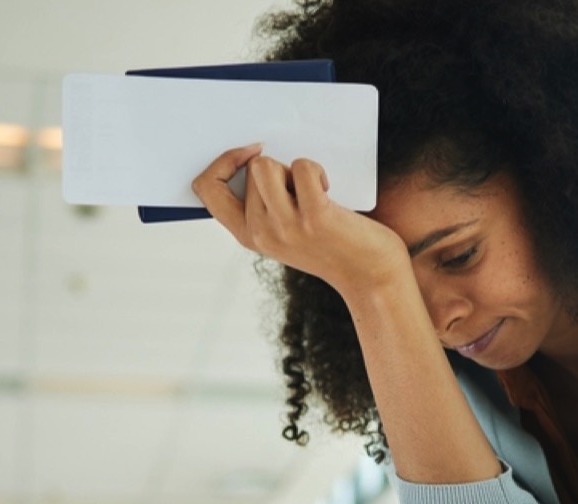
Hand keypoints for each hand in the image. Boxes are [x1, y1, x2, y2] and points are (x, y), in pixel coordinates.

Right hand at [192, 145, 410, 299]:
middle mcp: (260, 232)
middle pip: (250, 169)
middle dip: (277, 169)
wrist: (371, 277)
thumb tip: (253, 154)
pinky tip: (329, 192)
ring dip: (292, 168)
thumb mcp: (285, 232)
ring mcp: (285, 225)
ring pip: (267, 165)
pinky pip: (302, 167)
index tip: (247, 152)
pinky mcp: (314, 216)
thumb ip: (264, 205)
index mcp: (247, 235)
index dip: (221, 162)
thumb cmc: (332, 247)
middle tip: (300, 192)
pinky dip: (317, 171)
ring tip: (311, 191)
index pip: (206, 189)